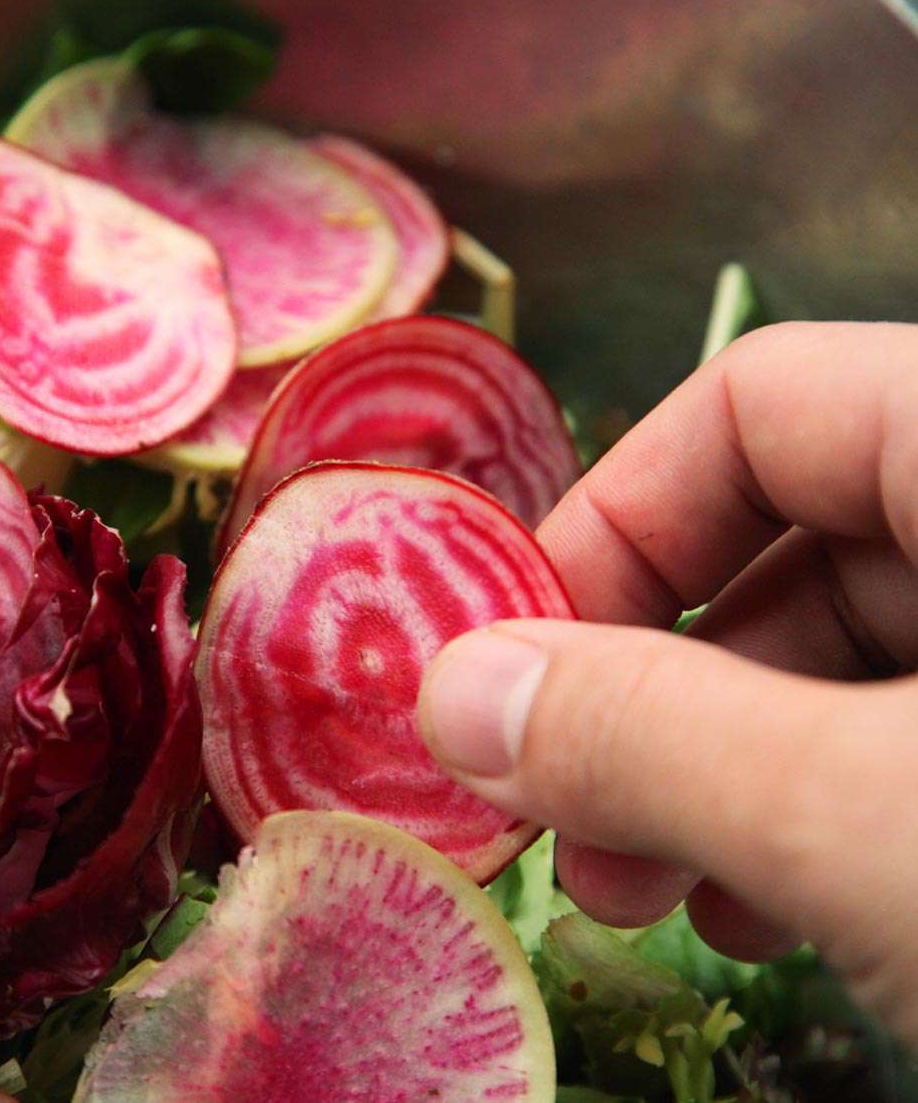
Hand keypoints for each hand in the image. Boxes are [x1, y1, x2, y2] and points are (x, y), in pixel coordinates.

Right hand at [418, 322, 917, 1045]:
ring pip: (844, 659)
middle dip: (648, 692)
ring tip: (657, 899)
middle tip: (578, 833)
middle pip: (785, 540)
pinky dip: (811, 816)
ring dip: (711, 774)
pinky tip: (774, 916)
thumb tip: (445, 696)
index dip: (614, 520)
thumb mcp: (868, 817)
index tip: (519, 671)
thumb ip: (647, 734)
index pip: (759, 401)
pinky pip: (905, 740)